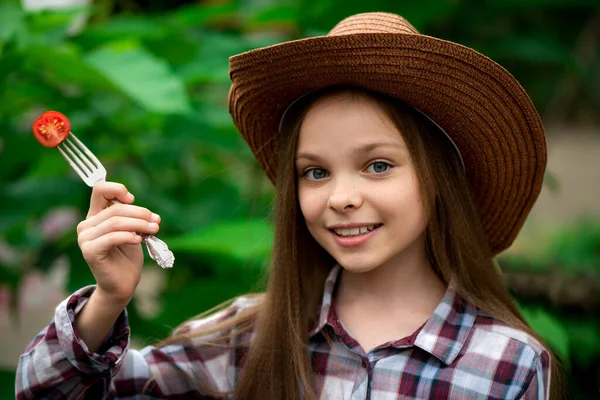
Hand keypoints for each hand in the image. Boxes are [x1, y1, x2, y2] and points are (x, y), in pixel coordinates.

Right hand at [76, 182, 160, 305]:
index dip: (117, 189)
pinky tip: (139, 240)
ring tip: (154, 229)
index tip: (132, 199)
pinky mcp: (89, 251)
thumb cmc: (127, 256)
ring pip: (115, 222)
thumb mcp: (132, 231)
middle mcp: (87, 225)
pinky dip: (129, 236)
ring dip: (139, 224)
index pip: (100, 190)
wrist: (122, 283)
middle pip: (115, 209)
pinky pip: (112, 237)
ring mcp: (85, 238)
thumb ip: (132, 217)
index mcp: (96, 215)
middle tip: (157, 221)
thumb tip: (145, 211)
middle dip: (140, 213)